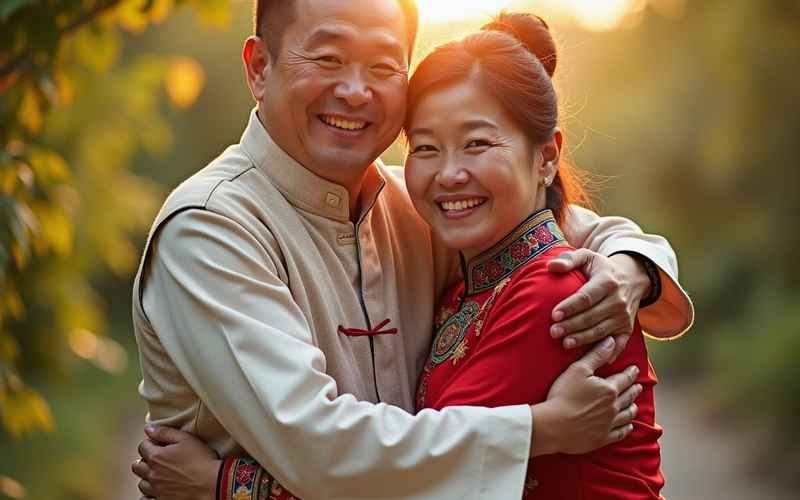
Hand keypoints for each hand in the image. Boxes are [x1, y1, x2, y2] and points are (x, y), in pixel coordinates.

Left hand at [132, 426, 220, 499]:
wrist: (212, 483)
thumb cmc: (201, 460)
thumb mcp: (186, 438)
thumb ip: (165, 432)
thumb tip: (148, 429)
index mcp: (156, 457)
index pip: (142, 446)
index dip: (151, 443)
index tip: (161, 443)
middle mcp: (153, 474)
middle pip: (137, 466)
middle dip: (145, 460)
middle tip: (158, 458)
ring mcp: (156, 489)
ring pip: (141, 483)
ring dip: (148, 477)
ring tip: (160, 474)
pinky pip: (146, 499)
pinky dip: (149, 494)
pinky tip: (158, 490)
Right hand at [530, 337, 641, 455]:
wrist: (554, 425)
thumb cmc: (563, 395)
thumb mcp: (578, 369)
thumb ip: (596, 355)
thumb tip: (611, 341)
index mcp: (609, 389)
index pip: (624, 378)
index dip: (631, 372)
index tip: (635, 369)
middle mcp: (613, 407)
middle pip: (628, 396)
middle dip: (634, 389)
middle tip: (638, 385)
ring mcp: (609, 424)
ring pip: (627, 415)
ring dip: (632, 408)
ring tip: (634, 404)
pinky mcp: (602, 438)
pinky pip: (620, 433)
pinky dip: (626, 428)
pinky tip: (628, 426)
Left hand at [547, 250, 649, 359]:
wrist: (633, 277)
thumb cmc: (602, 268)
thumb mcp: (588, 256)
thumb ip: (569, 259)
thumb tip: (550, 266)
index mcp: (607, 281)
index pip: (586, 297)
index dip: (570, 307)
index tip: (554, 314)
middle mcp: (618, 300)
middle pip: (592, 316)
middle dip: (572, 325)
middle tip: (553, 332)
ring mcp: (624, 317)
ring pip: (601, 331)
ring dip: (583, 339)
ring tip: (565, 343)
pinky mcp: (627, 328)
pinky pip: (618, 343)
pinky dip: (607, 352)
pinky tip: (592, 358)